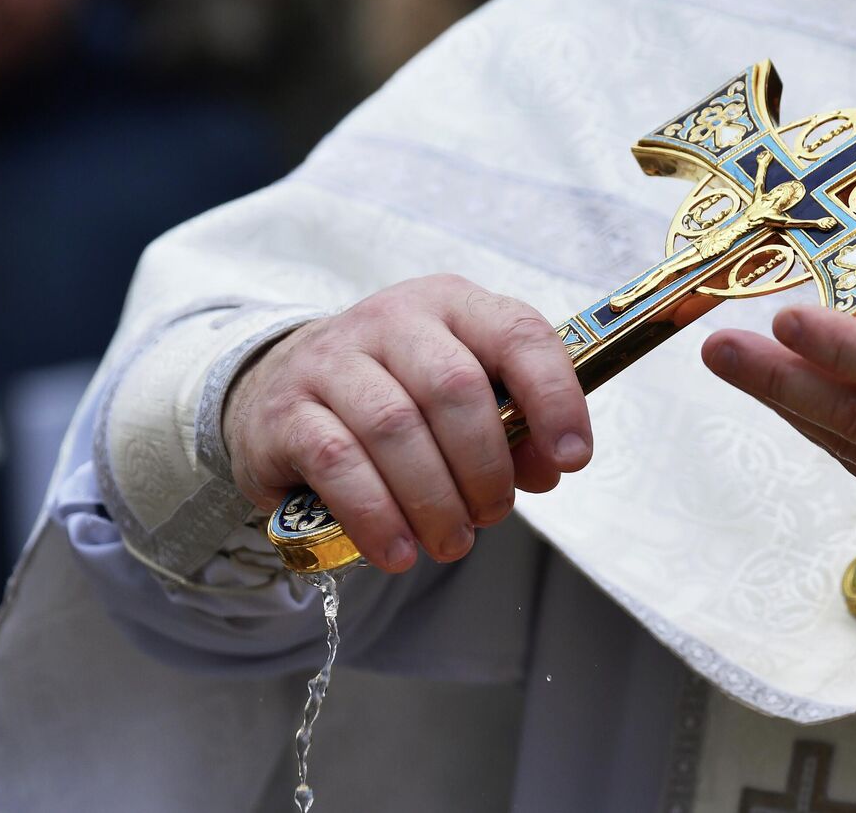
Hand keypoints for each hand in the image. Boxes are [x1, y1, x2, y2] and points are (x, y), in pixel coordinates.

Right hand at [223, 275, 591, 571]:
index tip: (573, 458)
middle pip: (455, 388)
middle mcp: (391, 319)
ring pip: (396, 428)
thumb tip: (551, 465)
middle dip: (486, 466)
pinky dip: (377, 514)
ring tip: (450, 542)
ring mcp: (332, 359)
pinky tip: (398, 550)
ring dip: (435, 500)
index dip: (554, 397)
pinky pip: (338, 462)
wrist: (283, 389)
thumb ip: (514, 426)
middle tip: (491, 514)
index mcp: (451, 305)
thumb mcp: (461, 397)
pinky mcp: (286, 410)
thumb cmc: (397, 395)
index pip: (517, 333)